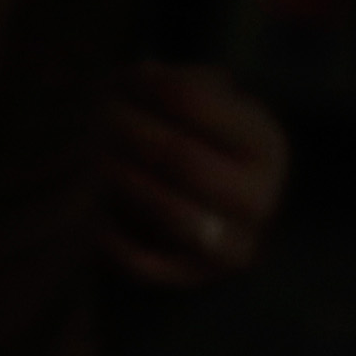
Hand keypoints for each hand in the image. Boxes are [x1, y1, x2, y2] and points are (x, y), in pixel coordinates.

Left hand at [96, 60, 288, 288]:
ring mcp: (230, 243)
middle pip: (180, 157)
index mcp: (262, 143)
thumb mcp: (193, 92)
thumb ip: (166, 80)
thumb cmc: (189, 130)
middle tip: (98, 118)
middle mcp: (258, 197)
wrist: (203, 197)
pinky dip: (111, 238)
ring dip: (121, 179)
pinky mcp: (192, 276)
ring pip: (171, 213)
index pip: (195, 103)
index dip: (146, 87)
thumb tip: (143, 78)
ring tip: (95, 158)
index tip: (121, 80)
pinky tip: (93, 211)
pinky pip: (145, 264)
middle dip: (127, 131)